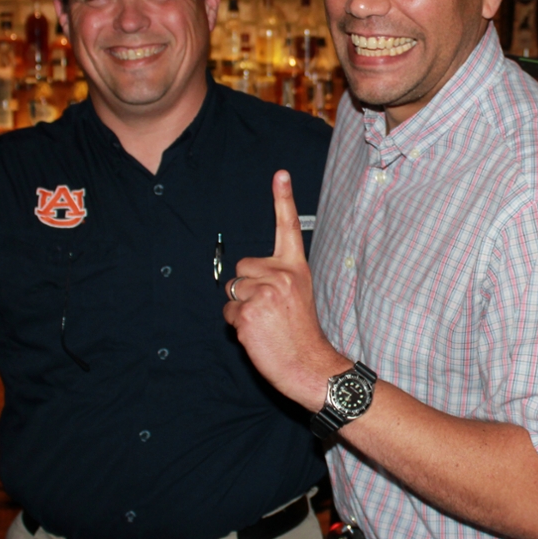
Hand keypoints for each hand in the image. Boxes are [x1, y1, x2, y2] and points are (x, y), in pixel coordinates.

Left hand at [223, 170, 350, 409]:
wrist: (309, 364)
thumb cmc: (301, 333)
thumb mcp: (298, 296)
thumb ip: (277, 279)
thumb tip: (246, 279)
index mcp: (295, 268)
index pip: (288, 228)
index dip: (283, 199)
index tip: (280, 174)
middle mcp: (280, 275)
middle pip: (241, 267)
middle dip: (246, 287)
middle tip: (268, 309)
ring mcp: (262, 292)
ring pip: (232, 290)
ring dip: (240, 308)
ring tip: (264, 323)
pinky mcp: (246, 311)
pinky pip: (227, 311)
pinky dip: (237, 324)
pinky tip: (257, 333)